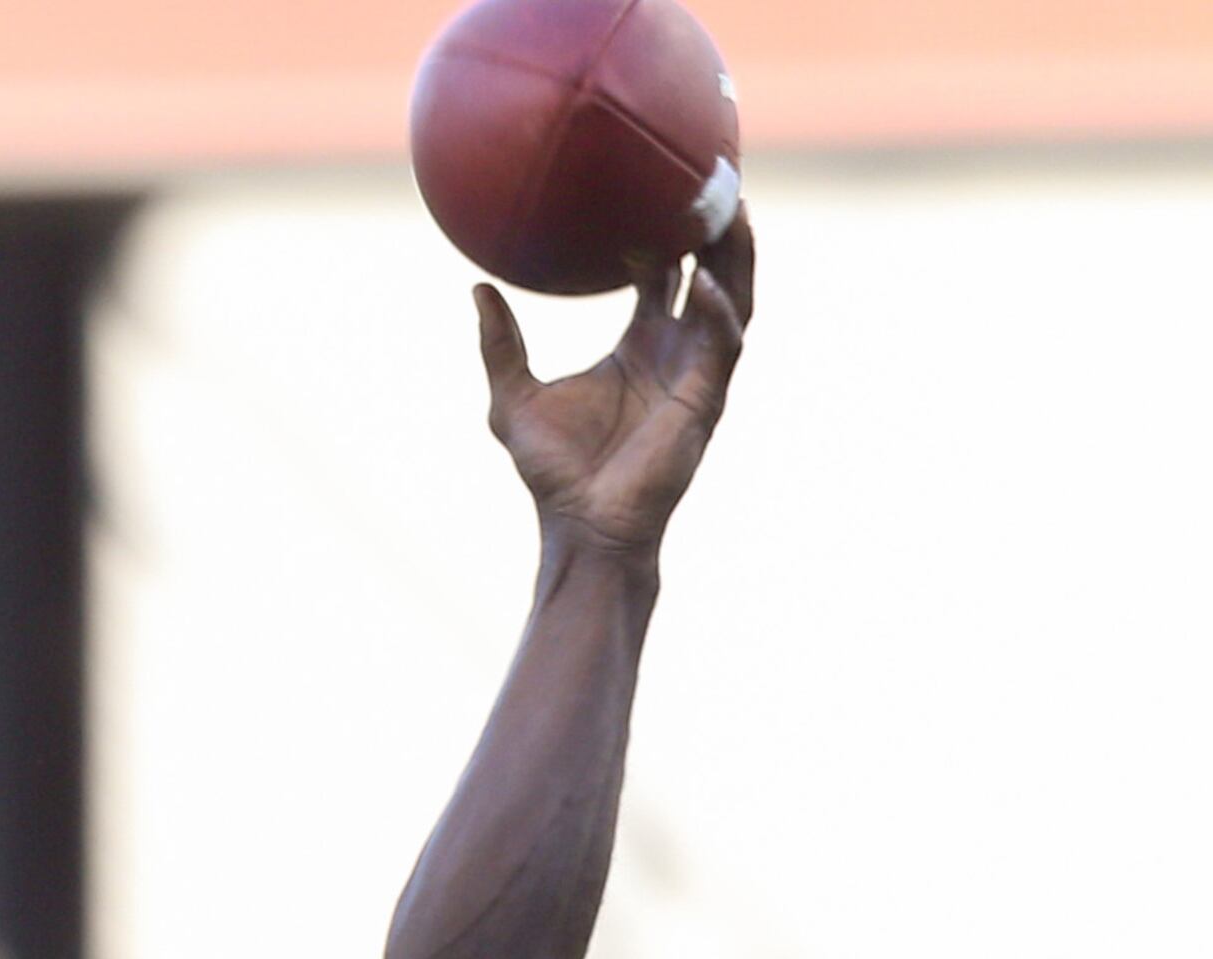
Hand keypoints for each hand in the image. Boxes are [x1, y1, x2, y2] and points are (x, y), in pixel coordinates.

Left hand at [477, 211, 752, 555]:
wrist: (581, 526)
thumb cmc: (553, 470)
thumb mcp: (512, 396)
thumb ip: (500, 344)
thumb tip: (476, 288)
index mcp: (639, 346)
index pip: (664, 276)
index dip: (665, 232)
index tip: (655, 184)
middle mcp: (674, 352)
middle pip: (710, 274)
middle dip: (717, 229)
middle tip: (714, 178)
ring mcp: (695, 374)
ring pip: (732, 300)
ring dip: (736, 257)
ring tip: (734, 210)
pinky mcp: (704, 401)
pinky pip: (720, 346)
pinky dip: (716, 314)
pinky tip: (703, 286)